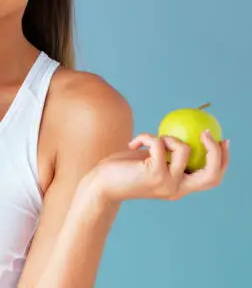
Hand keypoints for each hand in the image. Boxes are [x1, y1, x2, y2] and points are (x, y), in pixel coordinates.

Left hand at [89, 132, 229, 202]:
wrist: (99, 185)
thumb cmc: (121, 170)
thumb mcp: (149, 161)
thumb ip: (165, 154)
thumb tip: (180, 133)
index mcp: (179, 187)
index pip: (211, 178)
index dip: (222, 160)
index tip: (222, 140)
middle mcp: (177, 189)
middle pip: (212, 173)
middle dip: (215, 151)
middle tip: (206, 132)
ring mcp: (167, 183)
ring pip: (182, 148)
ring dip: (165, 136)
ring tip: (146, 140)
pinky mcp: (154, 173)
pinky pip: (158, 143)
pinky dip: (146, 136)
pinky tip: (132, 143)